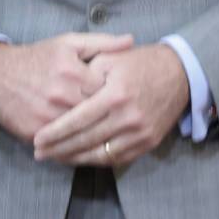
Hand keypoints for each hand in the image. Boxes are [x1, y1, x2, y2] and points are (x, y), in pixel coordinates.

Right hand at [0, 32, 134, 142]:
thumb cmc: (37, 58)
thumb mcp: (68, 43)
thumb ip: (101, 43)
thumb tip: (131, 41)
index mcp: (73, 72)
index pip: (108, 91)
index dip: (119, 97)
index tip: (127, 101)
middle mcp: (61, 95)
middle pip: (97, 116)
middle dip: (110, 121)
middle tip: (123, 124)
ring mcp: (48, 116)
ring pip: (82, 135)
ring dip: (96, 139)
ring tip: (110, 140)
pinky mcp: (36, 132)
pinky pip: (63, 146)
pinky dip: (75, 149)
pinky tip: (88, 149)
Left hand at [32, 44, 189, 167]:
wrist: (180, 73)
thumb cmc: (140, 62)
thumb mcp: (111, 58)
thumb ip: (86, 73)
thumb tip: (63, 94)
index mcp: (115, 95)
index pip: (78, 120)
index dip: (55, 132)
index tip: (37, 139)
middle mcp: (128, 118)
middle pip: (86, 141)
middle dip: (59, 149)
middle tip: (39, 153)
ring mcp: (140, 134)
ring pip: (101, 154)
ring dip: (75, 159)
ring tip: (54, 158)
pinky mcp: (149, 143)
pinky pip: (118, 158)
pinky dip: (96, 161)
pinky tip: (80, 158)